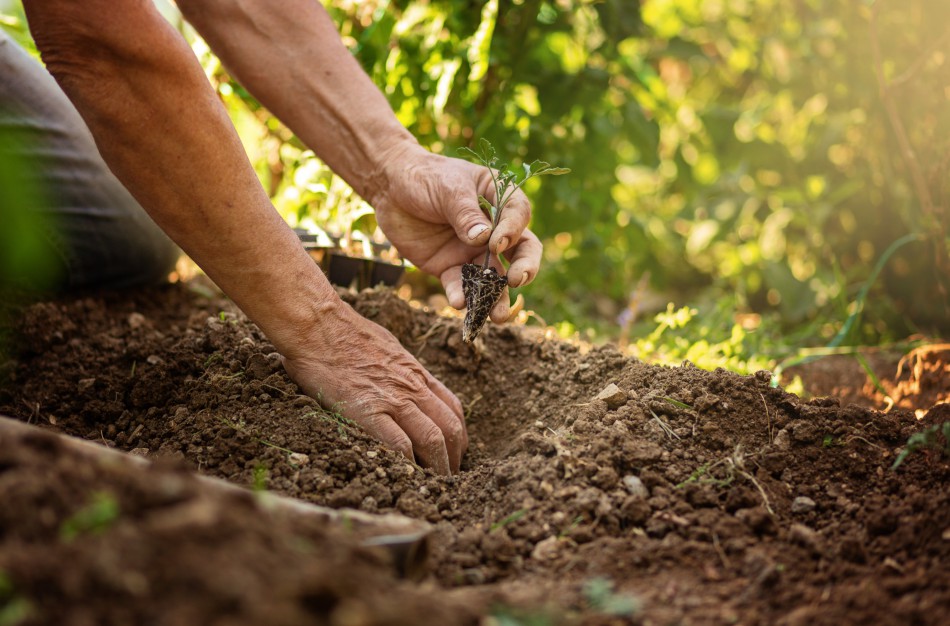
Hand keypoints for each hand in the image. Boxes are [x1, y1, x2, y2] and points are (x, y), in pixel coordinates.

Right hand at [281, 299, 466, 473]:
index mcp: (415, 373)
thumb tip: (394, 379)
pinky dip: (408, 464)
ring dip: (439, 466)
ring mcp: (393, 399)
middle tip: (449, 476)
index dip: (459, 434)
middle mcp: (412, 387)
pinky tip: (406, 476)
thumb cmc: (344, 333)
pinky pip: (399, 444)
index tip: (454, 451)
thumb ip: (397, 367)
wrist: (319, 326)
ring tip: (435, 485)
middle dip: (454, 457)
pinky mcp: (369, 411)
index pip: (452, 408)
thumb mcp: (385, 347)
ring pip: (433, 440)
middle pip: (450, 428)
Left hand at [371, 144, 542, 322]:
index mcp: (499, 199)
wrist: (389, 189)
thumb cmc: (424, 177)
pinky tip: (458, 303)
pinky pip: (460, 285)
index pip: (518, 216)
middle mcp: (493, 229)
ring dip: (497, 297)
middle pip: (520, 251)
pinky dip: (460, 295)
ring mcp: (472, 251)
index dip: (512, 231)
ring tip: (497, 316)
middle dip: (525, 268)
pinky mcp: (450, 267)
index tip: (497, 243)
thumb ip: (465, 213)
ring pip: (493, 278)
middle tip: (517, 281)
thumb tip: (483, 240)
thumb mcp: (447, 188)